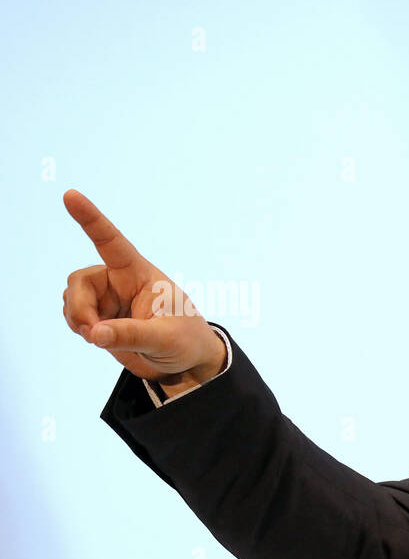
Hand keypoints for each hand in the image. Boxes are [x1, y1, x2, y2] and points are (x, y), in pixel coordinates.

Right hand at [61, 190, 225, 392]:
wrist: (188, 363)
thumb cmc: (186, 341)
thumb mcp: (164, 339)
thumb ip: (130, 335)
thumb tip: (94, 333)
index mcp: (140, 275)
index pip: (112, 242)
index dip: (91, 219)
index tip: (70, 195)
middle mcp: (120, 282)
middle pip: (80, 281)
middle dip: (79, 307)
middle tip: (92, 333)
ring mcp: (109, 299)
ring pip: (73, 299)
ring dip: (78, 320)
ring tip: (101, 338)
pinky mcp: (102, 318)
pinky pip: (75, 316)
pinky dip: (79, 328)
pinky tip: (98, 338)